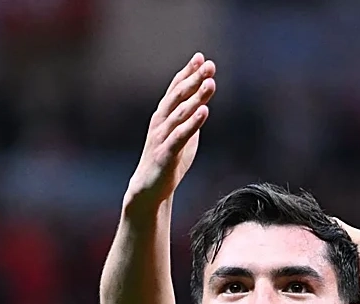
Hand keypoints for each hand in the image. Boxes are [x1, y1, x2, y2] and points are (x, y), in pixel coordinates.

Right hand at [125, 54, 216, 212]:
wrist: (148, 190)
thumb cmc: (166, 162)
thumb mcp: (182, 136)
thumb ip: (190, 120)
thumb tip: (202, 103)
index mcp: (164, 116)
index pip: (176, 90)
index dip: (187, 73)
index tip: (201, 58)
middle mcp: (161, 122)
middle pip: (179, 96)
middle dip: (194, 79)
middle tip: (209, 65)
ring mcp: (162, 137)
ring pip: (181, 112)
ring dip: (196, 96)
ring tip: (210, 83)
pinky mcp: (166, 153)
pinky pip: (181, 135)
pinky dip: (193, 122)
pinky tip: (204, 111)